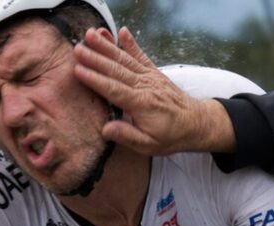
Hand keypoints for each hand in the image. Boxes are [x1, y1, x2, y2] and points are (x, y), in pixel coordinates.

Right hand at [72, 26, 235, 155]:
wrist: (195, 123)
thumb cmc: (170, 136)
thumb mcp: (149, 145)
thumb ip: (127, 136)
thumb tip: (105, 130)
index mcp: (141, 104)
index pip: (114, 90)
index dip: (95, 80)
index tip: (78, 70)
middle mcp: (145, 87)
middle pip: (116, 70)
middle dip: (96, 59)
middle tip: (77, 49)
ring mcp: (150, 77)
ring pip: (125, 60)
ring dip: (107, 47)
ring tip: (91, 34)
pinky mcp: (154, 73)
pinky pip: (141, 56)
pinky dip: (131, 44)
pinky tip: (122, 31)